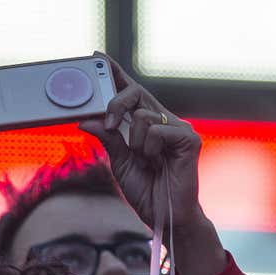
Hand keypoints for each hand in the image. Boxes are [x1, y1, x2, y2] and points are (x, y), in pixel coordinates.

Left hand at [77, 54, 224, 274]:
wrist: (165, 217)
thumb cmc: (147, 191)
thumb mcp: (119, 163)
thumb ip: (108, 138)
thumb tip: (86, 119)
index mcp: (147, 125)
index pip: (131, 93)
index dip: (115, 74)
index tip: (98, 57)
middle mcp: (164, 121)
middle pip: (136, 92)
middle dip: (116, 102)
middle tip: (108, 122)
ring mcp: (179, 128)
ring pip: (144, 114)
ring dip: (135, 141)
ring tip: (145, 159)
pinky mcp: (189, 139)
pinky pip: (157, 130)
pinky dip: (150, 148)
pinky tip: (158, 161)